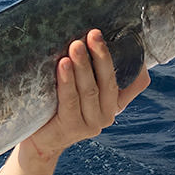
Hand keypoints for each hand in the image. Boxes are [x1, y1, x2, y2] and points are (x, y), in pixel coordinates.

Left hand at [26, 29, 149, 160]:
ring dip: (83, 65)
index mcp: (114, 103)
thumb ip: (90, 73)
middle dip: (101, 55)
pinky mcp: (73, 128)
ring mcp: (91, 124)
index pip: (134, 82)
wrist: (38, 140)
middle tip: (93, 34)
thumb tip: (91, 38)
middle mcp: (107, 115)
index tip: (127, 38)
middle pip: (108, 81)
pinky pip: (70, 100)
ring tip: (76, 45)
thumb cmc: (57, 106)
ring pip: (89, 89)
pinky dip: (67, 81)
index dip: (135, 63)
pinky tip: (63, 64)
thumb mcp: (78, 90)